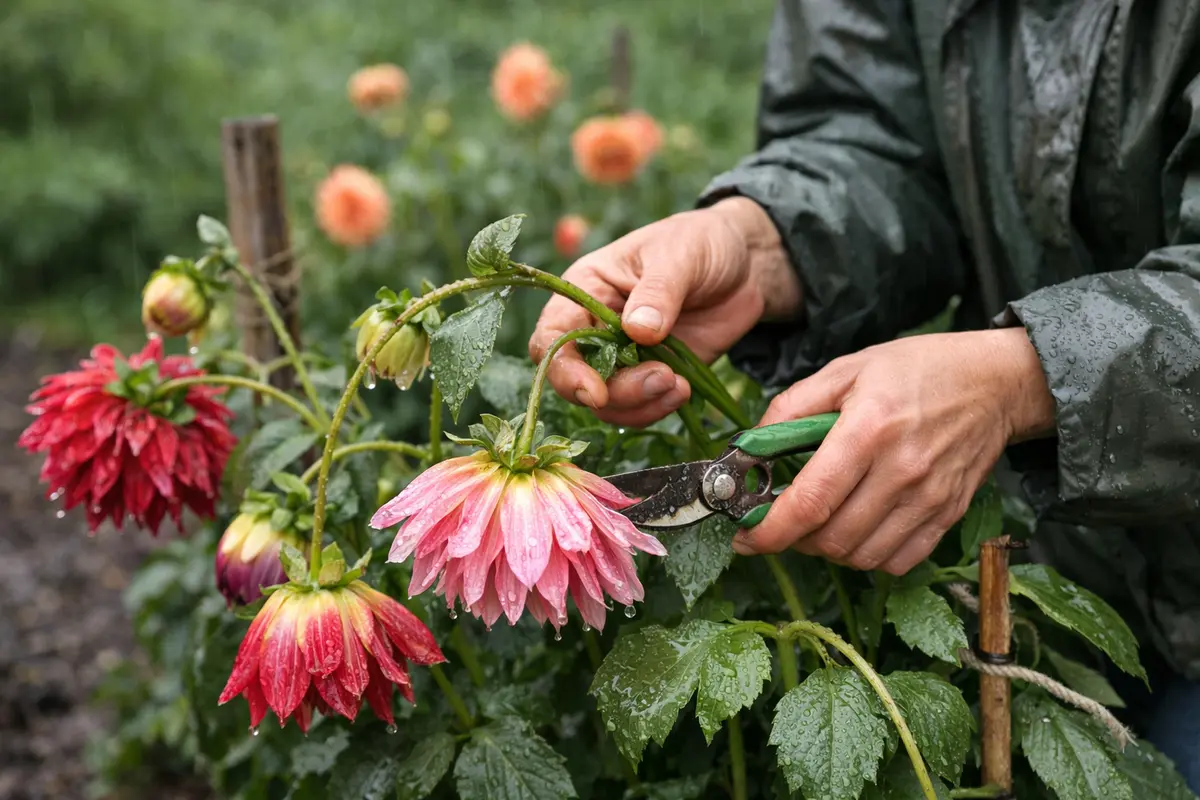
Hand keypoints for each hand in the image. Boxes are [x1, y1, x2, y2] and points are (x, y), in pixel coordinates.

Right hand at [529, 197, 800, 427]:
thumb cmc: (701, 243)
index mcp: (585, 291)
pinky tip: (684, 389)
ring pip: (609, 403)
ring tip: (679, 384)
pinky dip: (659, 407)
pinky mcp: (653, 375)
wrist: (745, 264)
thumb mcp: (681, 254)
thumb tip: (637, 330)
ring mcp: (624, 357)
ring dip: (640, 404)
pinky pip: (641, 407)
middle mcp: (595, 329)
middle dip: (615, 392)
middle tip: (661, 378)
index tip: (596, 391)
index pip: (552, 338)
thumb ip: (658, 290)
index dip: (564, 369)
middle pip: (577, 380)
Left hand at [734, 328, 1055, 574]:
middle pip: (833, 539)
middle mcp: (902, 470)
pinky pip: (898, 561)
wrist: (995, 382)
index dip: (770, 531)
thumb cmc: (915, 370)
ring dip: (828, 550)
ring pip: (862, 557)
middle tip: (781, 522)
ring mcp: (930, 498)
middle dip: (794, 539)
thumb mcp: (845, 370)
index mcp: (869, 429)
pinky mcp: (950, 514)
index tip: (745, 537)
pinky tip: (857, 528)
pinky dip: (868, 556)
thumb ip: (790, 408)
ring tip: (818, 522)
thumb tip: (748, 449)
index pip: (811, 502)